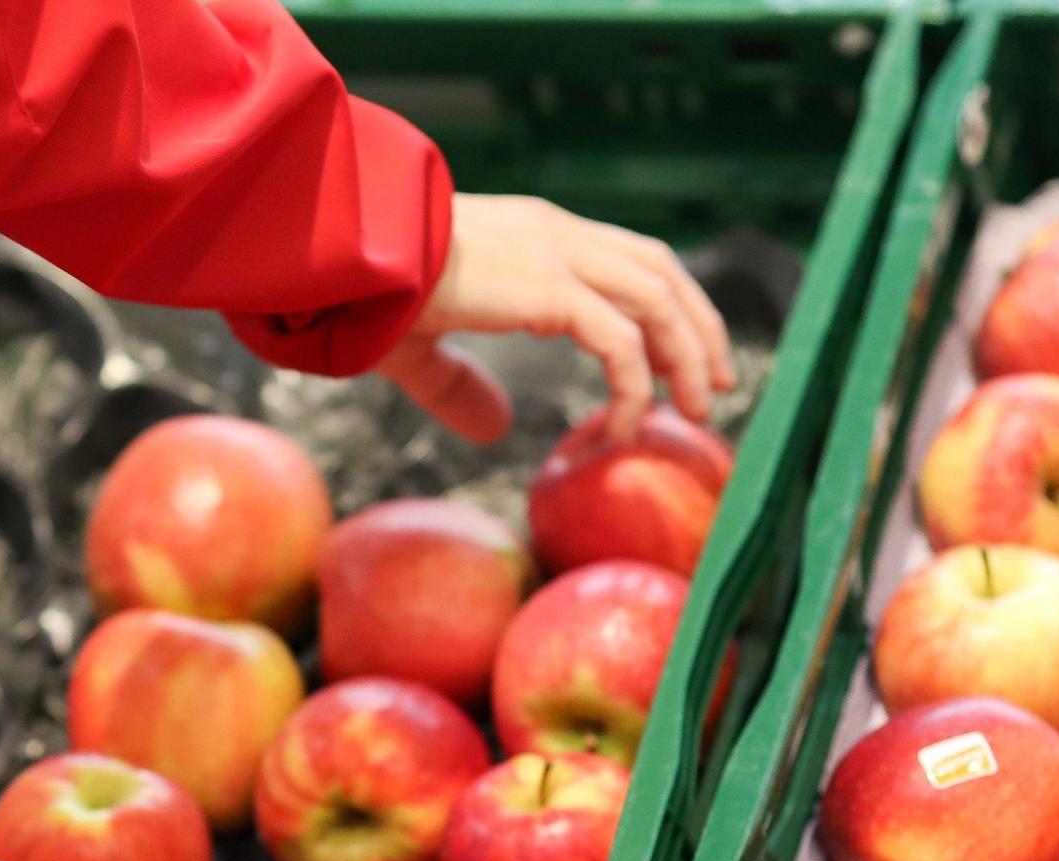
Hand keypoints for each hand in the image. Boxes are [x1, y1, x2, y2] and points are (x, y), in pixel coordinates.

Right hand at [378, 193, 734, 444]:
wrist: (345, 257)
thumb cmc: (368, 293)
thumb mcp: (423, 345)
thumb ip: (460, 384)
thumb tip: (495, 428)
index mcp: (531, 233)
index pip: (627, 259)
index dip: (666, 306)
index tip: (678, 358)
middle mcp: (555, 233)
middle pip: (661, 270)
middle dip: (698, 329)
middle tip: (714, 387)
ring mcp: (556, 254)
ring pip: (659, 300)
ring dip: (687, 358)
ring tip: (691, 411)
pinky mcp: (550, 288)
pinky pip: (621, 344)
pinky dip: (635, 388)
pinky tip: (623, 428)